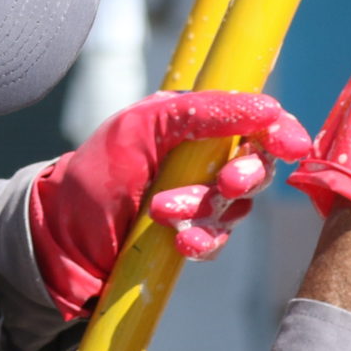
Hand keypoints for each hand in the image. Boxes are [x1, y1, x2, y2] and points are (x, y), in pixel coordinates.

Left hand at [29, 91, 312, 318]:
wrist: (62, 237)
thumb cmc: (97, 172)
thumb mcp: (141, 127)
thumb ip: (201, 112)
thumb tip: (267, 107)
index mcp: (195, 124)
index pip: (256, 122)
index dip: (280, 131)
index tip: (289, 144)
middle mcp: (204, 160)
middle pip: (257, 166)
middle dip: (245, 176)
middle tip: (222, 184)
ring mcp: (200, 201)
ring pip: (237, 207)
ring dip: (204, 210)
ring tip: (160, 211)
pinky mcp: (192, 237)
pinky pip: (219, 241)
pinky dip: (202, 242)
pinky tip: (177, 242)